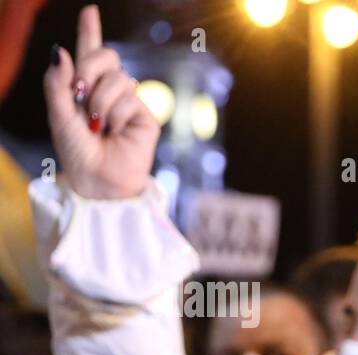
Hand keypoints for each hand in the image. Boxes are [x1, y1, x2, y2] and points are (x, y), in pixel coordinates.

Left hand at [45, 5, 159, 199]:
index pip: (88, 53)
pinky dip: (115, 116)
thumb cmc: (77, 152)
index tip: (90, 11)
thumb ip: (57, 83)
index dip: (89, 30)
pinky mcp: (145, 116)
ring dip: (100, 102)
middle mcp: (108, 91)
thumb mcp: (58, 115)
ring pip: (117, 79)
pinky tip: (114, 132)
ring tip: (98, 126)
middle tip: (80, 95)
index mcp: (84, 87)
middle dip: (89, 69)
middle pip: (106, 56)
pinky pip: (129, 99)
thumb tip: (61, 51)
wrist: (98, 180)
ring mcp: (129, 102)